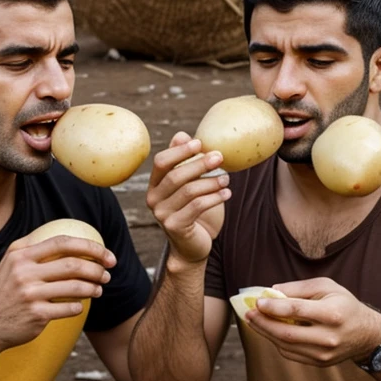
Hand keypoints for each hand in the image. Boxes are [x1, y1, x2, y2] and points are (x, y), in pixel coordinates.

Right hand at [0, 234, 115, 347]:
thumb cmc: (5, 294)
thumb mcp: (11, 264)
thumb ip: (34, 251)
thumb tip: (70, 241)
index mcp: (20, 254)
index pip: (62, 242)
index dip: (90, 246)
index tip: (106, 255)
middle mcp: (23, 272)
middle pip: (72, 264)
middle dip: (97, 269)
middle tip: (107, 274)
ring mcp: (30, 294)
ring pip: (75, 287)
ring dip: (93, 288)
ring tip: (98, 290)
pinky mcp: (36, 315)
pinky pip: (69, 308)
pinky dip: (79, 307)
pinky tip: (79, 306)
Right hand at [146, 132, 230, 268]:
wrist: (191, 245)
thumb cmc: (192, 211)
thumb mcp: (188, 184)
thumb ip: (183, 162)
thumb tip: (182, 135)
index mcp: (154, 185)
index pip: (161, 162)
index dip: (180, 151)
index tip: (199, 143)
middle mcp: (153, 199)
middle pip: (176, 175)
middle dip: (199, 164)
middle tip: (220, 157)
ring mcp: (162, 214)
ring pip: (188, 191)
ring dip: (211, 182)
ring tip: (227, 179)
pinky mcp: (175, 227)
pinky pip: (197, 207)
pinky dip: (214, 198)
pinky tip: (227, 194)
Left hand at [244, 277, 380, 366]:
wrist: (367, 334)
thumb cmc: (344, 304)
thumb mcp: (327, 287)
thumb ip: (299, 288)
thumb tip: (272, 291)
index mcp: (333, 314)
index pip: (296, 311)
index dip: (274, 307)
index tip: (258, 302)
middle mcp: (329, 337)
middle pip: (287, 333)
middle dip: (263, 323)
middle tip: (248, 314)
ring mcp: (324, 353)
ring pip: (286, 346)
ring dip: (266, 333)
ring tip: (254, 321)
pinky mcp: (319, 363)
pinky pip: (291, 354)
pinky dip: (277, 342)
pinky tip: (270, 331)